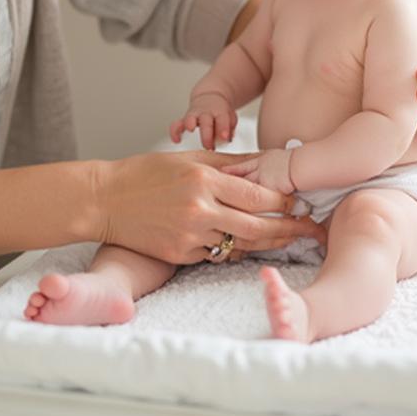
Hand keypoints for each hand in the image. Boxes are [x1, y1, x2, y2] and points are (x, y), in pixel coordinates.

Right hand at [95, 150, 323, 265]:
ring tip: (290, 240)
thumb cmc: (146, 173)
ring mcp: (189, 236)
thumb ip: (228, 164)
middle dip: (288, 229)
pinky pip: (217, 255)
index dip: (284, 202)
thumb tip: (264, 162)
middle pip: (258, 226)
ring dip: (267, 243)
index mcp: (203, 181)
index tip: (300, 202)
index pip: (258, 196)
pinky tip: (249, 245)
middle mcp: (199, 211)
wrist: (105, 200)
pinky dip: (234, 249)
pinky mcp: (179, 255)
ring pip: (241, 244)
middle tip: (311, 230)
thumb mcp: (188, 160)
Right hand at [169, 92, 237, 149]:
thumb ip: (229, 128)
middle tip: (210, 147)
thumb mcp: (231, 117)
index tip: (225, 138)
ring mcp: (194, 115)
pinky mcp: (184, 120)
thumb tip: (227, 139)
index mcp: (219, 111)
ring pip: (189, 118)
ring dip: (189, 124)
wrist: (210, 97)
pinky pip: (176, 124)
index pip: (222, 118)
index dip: (223, 128)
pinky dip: (174, 132)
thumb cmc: (221, 111)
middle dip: (207, 135)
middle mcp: (206, 112)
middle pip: (206, 121)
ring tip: (190, 130)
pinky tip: (177, 140)